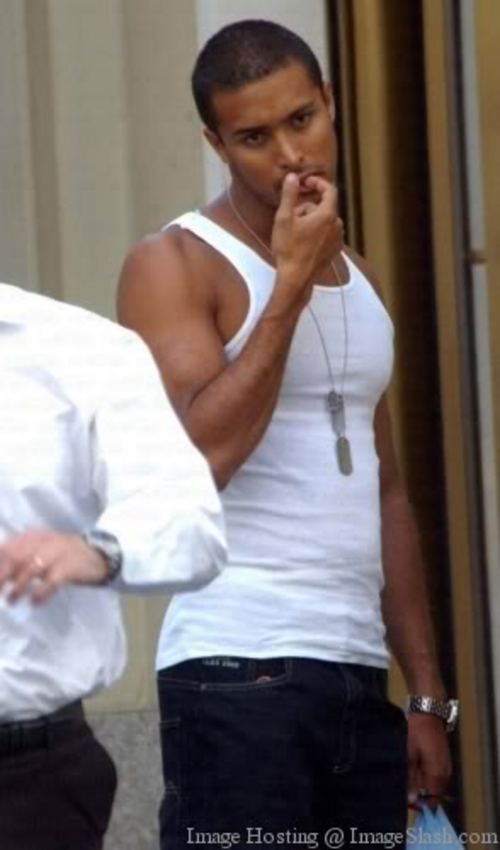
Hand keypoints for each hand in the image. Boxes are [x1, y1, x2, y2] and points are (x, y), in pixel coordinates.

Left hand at [0, 530, 108, 603]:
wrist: (98, 554)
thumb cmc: (63, 556)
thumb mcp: (40, 551)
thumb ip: (20, 560)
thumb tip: (2, 576)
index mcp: (33, 537)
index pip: (7, 548)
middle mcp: (43, 542)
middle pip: (14, 556)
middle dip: (1, 575)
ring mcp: (57, 553)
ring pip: (31, 568)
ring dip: (18, 587)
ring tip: (11, 600)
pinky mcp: (69, 567)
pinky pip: (51, 581)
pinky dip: (40, 593)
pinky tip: (35, 602)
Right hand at [271, 173, 343, 302]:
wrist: (296, 279)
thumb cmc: (289, 249)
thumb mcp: (284, 218)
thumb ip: (289, 194)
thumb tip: (292, 177)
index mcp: (327, 215)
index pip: (329, 190)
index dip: (317, 182)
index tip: (305, 183)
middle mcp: (337, 226)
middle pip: (323, 207)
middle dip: (307, 207)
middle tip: (290, 217)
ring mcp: (337, 240)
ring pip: (324, 221)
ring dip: (311, 221)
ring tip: (294, 233)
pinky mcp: (334, 251)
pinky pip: (326, 234)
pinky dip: (316, 233)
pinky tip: (302, 243)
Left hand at [407, 713, 451, 809]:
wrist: (428, 710)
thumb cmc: (417, 731)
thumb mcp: (409, 754)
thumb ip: (411, 778)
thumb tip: (412, 800)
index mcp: (438, 774)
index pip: (432, 802)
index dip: (419, 805)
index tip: (406, 802)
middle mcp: (445, 773)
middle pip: (433, 794)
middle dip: (418, 794)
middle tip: (402, 788)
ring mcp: (446, 766)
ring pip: (433, 784)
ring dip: (421, 784)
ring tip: (406, 775)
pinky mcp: (443, 759)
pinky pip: (434, 774)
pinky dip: (424, 774)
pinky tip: (413, 767)